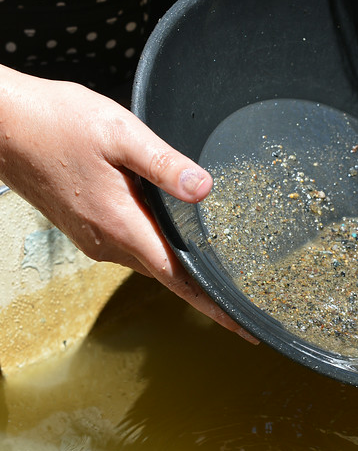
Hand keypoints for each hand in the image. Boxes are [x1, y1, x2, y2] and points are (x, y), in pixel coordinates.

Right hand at [0, 65, 255, 341]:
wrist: (2, 125)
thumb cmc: (55, 123)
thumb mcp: (119, 134)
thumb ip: (165, 164)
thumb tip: (203, 188)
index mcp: (121, 225)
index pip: (178, 279)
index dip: (213, 305)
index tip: (241, 327)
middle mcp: (107, 242)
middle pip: (168, 274)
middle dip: (204, 289)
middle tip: (241, 296)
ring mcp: (94, 239)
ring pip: (149, 261)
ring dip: (180, 267)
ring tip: (214, 268)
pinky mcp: (87, 229)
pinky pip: (131, 248)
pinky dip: (157, 250)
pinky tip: (171, 236)